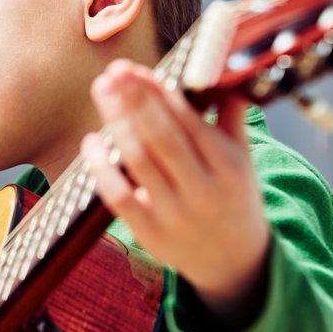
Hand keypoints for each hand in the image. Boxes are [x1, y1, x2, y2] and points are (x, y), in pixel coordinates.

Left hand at [82, 60, 270, 327]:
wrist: (235, 262)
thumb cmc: (232, 197)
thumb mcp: (241, 159)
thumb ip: (230, 117)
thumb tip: (221, 72)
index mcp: (227, 166)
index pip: (188, 120)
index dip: (157, 92)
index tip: (134, 70)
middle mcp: (202, 189)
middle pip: (160, 137)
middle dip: (133, 100)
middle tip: (112, 73)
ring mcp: (175, 214)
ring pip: (138, 161)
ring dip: (115, 123)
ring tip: (102, 92)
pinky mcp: (150, 234)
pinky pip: (118, 196)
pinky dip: (100, 168)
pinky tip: (91, 142)